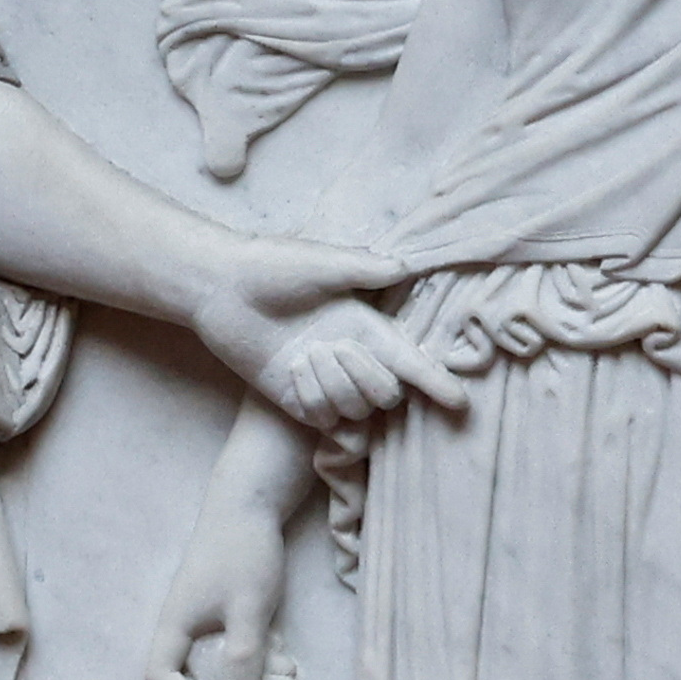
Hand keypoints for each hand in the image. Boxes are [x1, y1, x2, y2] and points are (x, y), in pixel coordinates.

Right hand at [148, 463, 301, 679]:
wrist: (253, 504)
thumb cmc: (243, 550)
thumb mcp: (248, 606)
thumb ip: (243, 656)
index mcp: (175, 624)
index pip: (161, 676)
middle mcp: (187, 629)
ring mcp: (209, 624)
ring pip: (227, 669)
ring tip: (294, 677)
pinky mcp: (231, 619)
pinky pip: (242, 653)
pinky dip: (264, 661)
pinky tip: (289, 657)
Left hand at [191, 232, 460, 431]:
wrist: (220, 288)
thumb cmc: (271, 266)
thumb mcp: (322, 261)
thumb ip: (364, 268)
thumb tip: (402, 266)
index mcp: (366, 327)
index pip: (411, 362)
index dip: (437, 383)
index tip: (460, 403)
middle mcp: (352, 358)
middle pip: (387, 393)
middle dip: (367, 376)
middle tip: (333, 348)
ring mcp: (326, 383)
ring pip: (356, 409)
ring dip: (332, 382)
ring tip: (302, 355)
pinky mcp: (299, 402)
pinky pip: (323, 418)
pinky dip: (310, 395)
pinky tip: (289, 371)